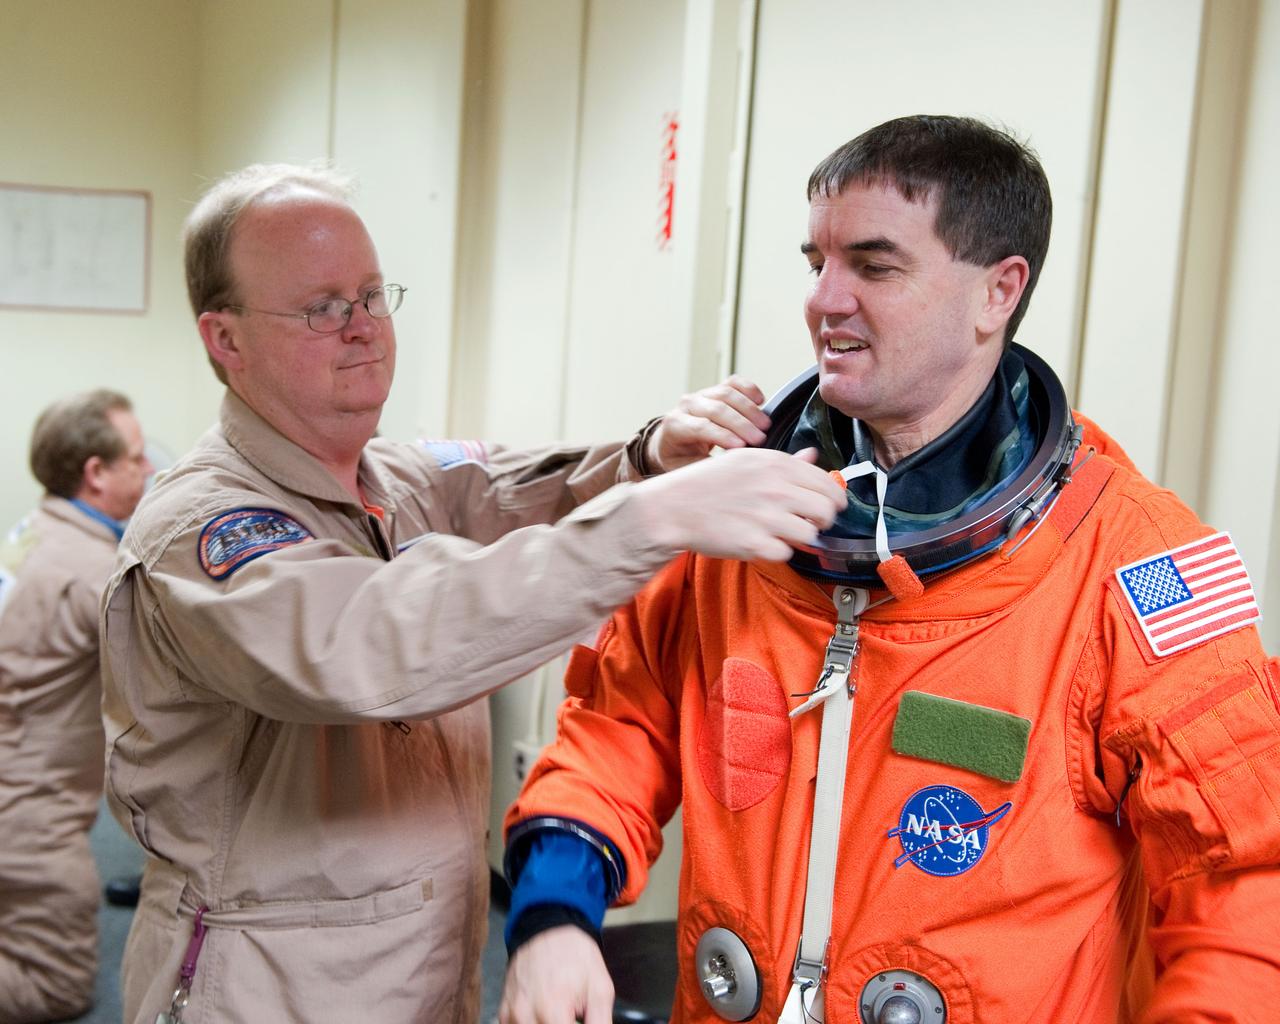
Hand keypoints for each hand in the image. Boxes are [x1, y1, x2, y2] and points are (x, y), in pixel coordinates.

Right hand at [499, 926, 613, 1023]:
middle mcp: (526, 1014)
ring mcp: (512, 1014)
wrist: (548, 929)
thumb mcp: (600, 988)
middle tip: (569, 1015)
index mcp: (552, 1009)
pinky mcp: (504, 1011)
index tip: (576, 1021)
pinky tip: (543, 1015)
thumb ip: (600, 1022)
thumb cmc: (574, 954)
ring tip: (558, 1014)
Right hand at [630, 447, 845, 561]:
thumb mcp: (746, 460)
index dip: (833, 499)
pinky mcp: (754, 544)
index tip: (826, 507)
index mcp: (776, 464)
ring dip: (800, 538)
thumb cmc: (708, 484)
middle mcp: (775, 487)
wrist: (673, 507)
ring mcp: (765, 517)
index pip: (828, 484)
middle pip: (827, 510)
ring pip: (811, 534)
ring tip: (781, 533)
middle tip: (808, 523)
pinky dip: (776, 552)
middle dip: (822, 520)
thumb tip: (813, 455)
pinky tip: (760, 541)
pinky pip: (786, 554)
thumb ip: (785, 460)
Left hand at [646, 375, 770, 470]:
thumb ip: (706, 467)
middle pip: (717, 409)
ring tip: (765, 425)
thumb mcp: (688, 468)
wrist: (673, 442)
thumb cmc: (681, 457)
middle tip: (759, 439)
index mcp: (676, 425)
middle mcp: (687, 405)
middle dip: (741, 424)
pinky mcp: (716, 389)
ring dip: (749, 409)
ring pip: (726, 393)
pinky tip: (761, 401)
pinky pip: (734, 382)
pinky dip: (749, 389)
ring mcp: (702, 394)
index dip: (724, 435)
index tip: (742, 446)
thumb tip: (730, 470)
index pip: (702, 426)